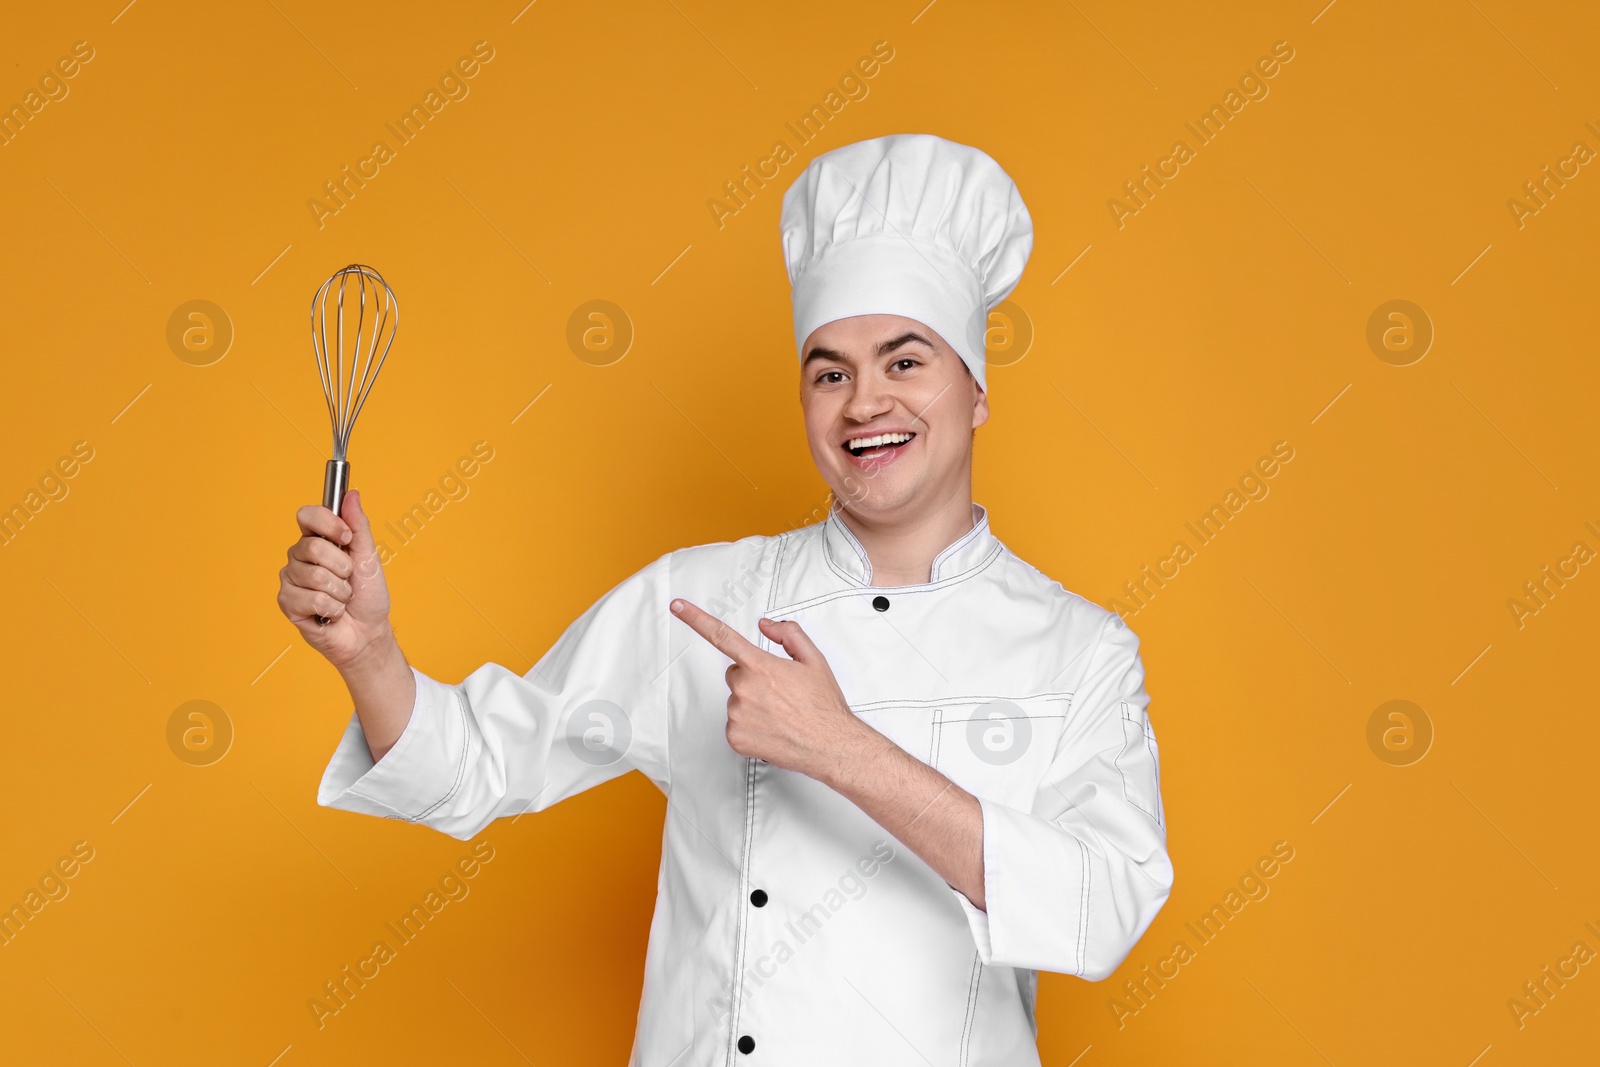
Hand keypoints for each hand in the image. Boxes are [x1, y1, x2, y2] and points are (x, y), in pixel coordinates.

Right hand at [277, 489, 394, 669]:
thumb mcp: (369, 557)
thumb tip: (351, 494)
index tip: (347, 537)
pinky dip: (331, 609)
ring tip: (341, 598)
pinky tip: (331, 614)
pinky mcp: (287, 602)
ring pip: (314, 576)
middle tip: (348, 579)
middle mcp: (300, 556)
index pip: (307, 515)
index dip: (327, 523)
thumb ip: (359, 526)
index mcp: (318, 540)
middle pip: (313, 547)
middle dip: (342, 567)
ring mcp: (291, 579)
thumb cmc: (368, 596)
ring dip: (339, 592)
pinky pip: (310, 599)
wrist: (367, 632)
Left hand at [671, 599, 866, 778]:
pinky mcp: (735, 737)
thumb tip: (766, 625)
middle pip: (736, 674)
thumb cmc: (823, 706)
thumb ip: (788, 634)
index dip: (696, 618)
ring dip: (752, 703)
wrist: (830, 745)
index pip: (721, 635)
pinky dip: (749, 725)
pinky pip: (735, 723)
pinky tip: (771, 728)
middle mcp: (744, 689)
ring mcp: (737, 715)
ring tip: (780, 713)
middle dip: (753, 678)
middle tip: (779, 692)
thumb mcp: (813, 660)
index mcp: (761, 665)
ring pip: (736, 700)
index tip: (678, 606)